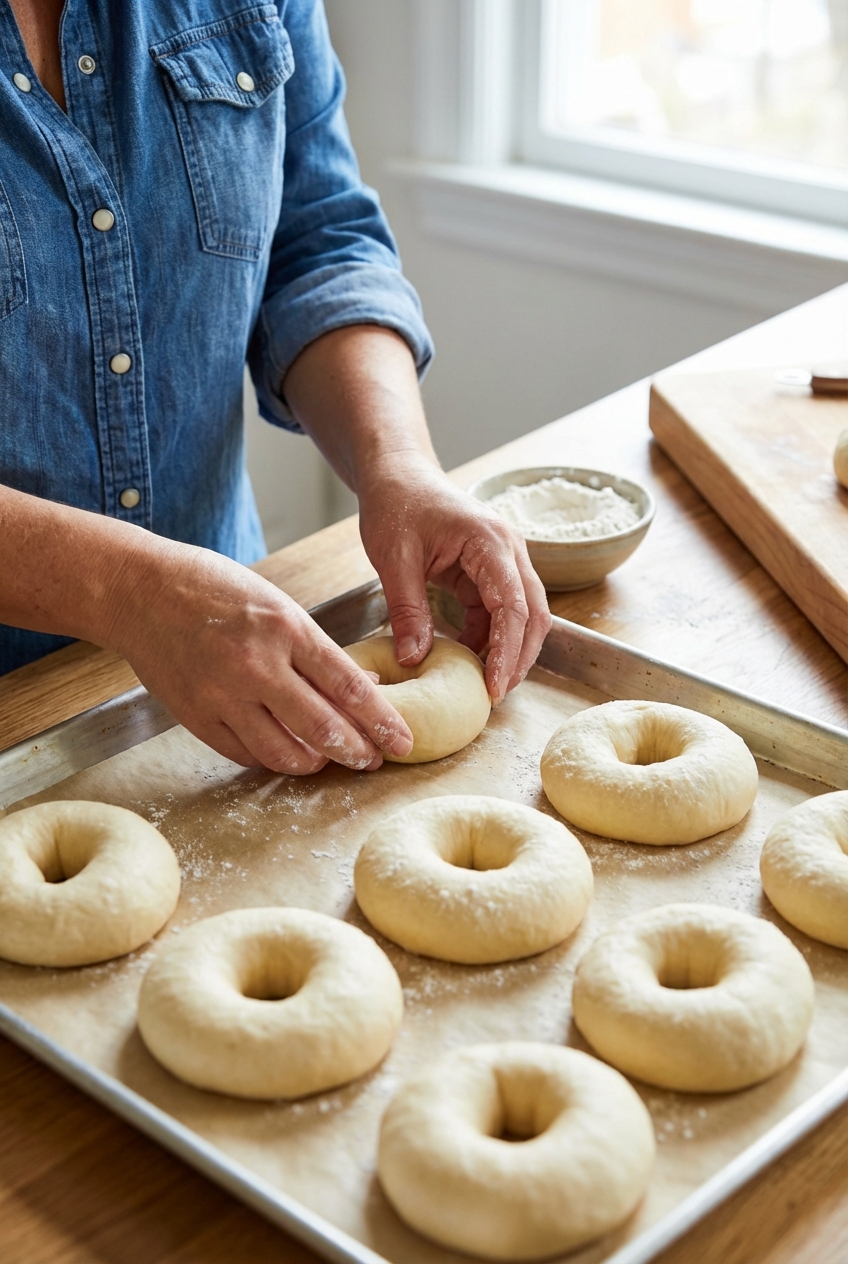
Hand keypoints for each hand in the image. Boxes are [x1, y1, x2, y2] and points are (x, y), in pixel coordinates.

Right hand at [105, 538, 413, 774]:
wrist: (141, 592)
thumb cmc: (216, 590)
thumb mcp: (278, 606)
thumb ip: (318, 651)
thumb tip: (363, 688)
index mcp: (286, 629)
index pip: (348, 687)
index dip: (382, 722)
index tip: (403, 741)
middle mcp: (257, 666)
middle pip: (323, 728)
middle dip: (357, 752)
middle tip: (374, 761)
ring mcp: (223, 696)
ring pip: (284, 753)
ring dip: (316, 763)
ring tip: (329, 760)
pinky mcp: (196, 717)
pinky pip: (245, 755)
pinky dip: (272, 759)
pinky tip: (287, 752)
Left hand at [358, 462, 550, 702]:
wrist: (398, 474)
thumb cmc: (396, 503)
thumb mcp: (393, 558)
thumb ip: (406, 610)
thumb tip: (414, 660)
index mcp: (490, 541)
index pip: (513, 605)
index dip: (507, 650)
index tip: (494, 686)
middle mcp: (508, 550)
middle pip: (533, 613)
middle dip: (520, 657)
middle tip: (496, 695)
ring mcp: (503, 560)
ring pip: (524, 615)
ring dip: (509, 649)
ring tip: (486, 684)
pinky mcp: (490, 571)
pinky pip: (500, 611)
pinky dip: (490, 637)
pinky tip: (470, 658)